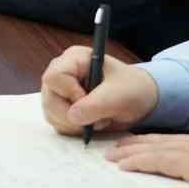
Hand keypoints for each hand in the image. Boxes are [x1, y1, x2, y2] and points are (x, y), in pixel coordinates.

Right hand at [40, 46, 159, 136]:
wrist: (139, 100)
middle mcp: (61, 72)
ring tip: (97, 119)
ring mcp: (58, 90)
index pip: (54, 77)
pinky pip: (56, 122)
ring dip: (74, 124)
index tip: (89, 101)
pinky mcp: (60, 107)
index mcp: (74, 59)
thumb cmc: (132, 89)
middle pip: (49, 98)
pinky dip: (73, 128)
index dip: (69, 93)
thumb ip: (96, 105)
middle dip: (72, 114)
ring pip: (50, 113)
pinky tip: (90, 123)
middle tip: (96, 118)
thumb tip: (72, 116)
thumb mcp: (119, 96)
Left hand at [106, 134, 188, 187]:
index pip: (183, 143)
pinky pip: (157, 160)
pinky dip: (137, 162)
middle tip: (119, 145)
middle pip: (164, 141)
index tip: (147, 144)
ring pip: (155, 148)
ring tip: (112, 156)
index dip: (162, 143)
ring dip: (131, 152)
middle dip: (140, 143)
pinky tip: (122, 166)